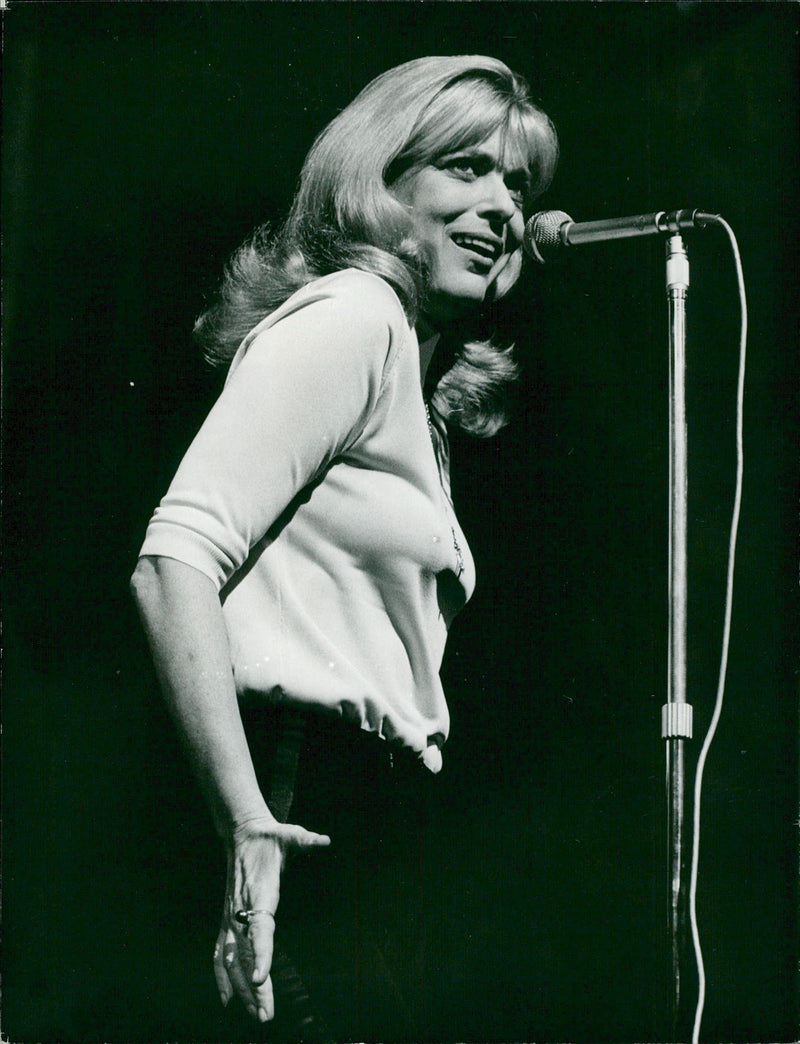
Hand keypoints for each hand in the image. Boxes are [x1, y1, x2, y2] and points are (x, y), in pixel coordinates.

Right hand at [213, 816, 330, 1021]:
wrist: (244, 834)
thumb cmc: (271, 839)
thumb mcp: (290, 835)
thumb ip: (306, 840)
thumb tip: (324, 840)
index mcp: (259, 893)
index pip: (259, 929)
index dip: (260, 954)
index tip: (260, 978)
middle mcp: (241, 909)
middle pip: (244, 954)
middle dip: (253, 986)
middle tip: (266, 1014)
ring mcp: (231, 916)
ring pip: (232, 959)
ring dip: (241, 988)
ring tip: (256, 1013)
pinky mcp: (228, 920)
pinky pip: (221, 953)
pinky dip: (222, 976)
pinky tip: (228, 999)